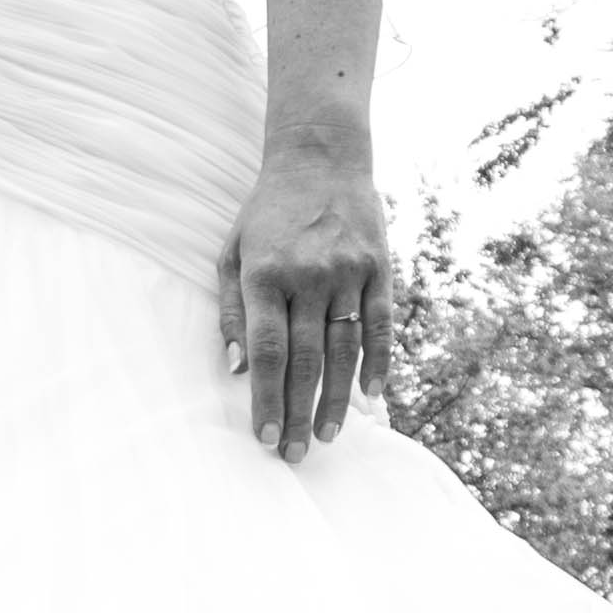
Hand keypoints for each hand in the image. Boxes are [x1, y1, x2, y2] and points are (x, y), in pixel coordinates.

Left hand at [219, 147, 391, 457]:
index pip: (266, 351)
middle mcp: (308, 277)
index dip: (266, 399)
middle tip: (296, 455)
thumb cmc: (266, 212)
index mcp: (264, 275)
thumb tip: (236, 368)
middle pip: (305, 360)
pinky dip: (378, 363)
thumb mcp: (232, 251)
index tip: (265, 437)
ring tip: (329, 437)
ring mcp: (348, 272)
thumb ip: (232, 310)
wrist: (320, 157)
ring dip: (338, 399)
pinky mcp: (380, 267)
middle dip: (299, 413)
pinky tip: (373, 397)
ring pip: (344, 350)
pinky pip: (381, 325)